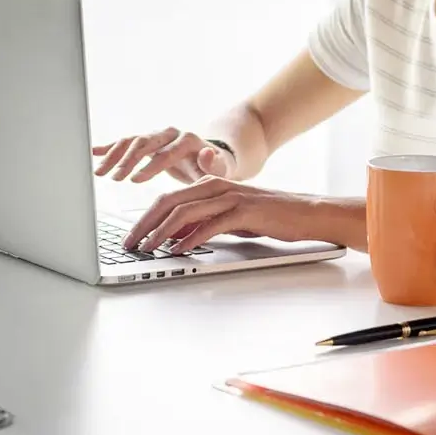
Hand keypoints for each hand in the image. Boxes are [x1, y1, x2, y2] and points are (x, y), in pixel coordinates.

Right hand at [93, 126, 235, 183]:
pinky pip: (125, 142)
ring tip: (100, 172)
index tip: (135, 180)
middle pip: (145, 144)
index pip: (166, 153)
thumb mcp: (221, 169)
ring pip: (131, 141)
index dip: (150, 167)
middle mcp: (170, 133)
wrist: (211, 157)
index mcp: (187, 140)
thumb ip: (215, 165)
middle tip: (114, 178)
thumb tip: (208, 153)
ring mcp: (157, 135)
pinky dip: (109, 146)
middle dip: (127, 161)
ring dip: (114, 155)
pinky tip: (93, 151)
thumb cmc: (216, 167)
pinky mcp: (147, 141)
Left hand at [122, 177, 320, 252]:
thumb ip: (201, 222)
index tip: (130, 236)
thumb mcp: (228, 218)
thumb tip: (173, 236)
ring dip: (162, 232)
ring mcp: (230, 197)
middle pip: (169, 201)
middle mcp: (216, 186)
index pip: (167, 198)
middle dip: (144, 224)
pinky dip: (191, 239)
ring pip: (185, 212)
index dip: (144, 217)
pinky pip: (210, 225)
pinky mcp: (244, 211)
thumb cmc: (268, 216)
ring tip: (149, 249)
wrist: (306, 213)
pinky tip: (179, 250)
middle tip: (129, 244)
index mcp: (209, 184)